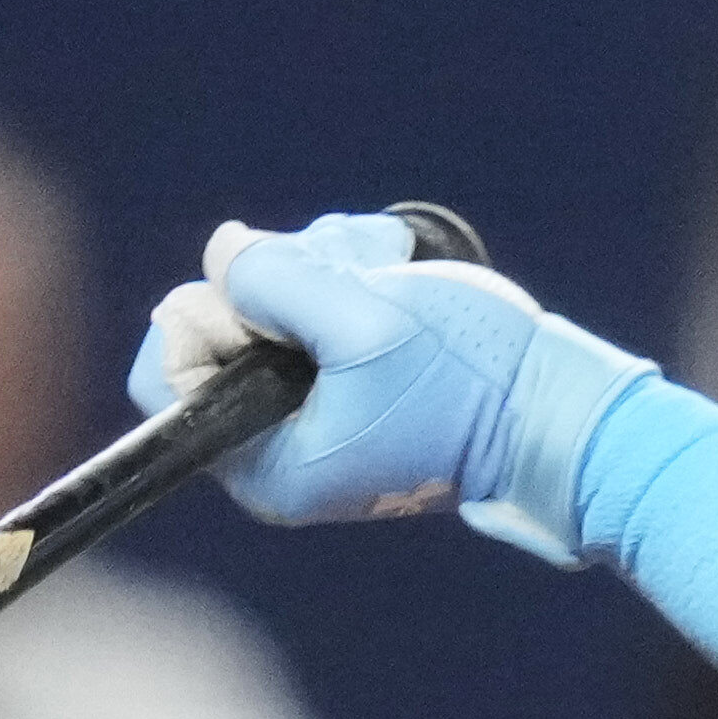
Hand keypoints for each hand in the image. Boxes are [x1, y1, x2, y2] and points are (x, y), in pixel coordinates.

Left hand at [141, 210, 644, 553]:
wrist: (552, 413)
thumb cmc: (466, 385)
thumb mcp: (361, 323)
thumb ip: (271, 280)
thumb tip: (219, 255)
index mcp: (266, 463)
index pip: (165, 372)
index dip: (204, 315)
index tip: (266, 304)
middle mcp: (278, 444)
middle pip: (216, 323)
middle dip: (275, 281)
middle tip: (346, 284)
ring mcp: (313, 408)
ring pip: (267, 299)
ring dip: (321, 264)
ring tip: (384, 274)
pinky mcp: (347, 379)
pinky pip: (311, 303)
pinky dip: (345, 273)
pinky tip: (391, 274)